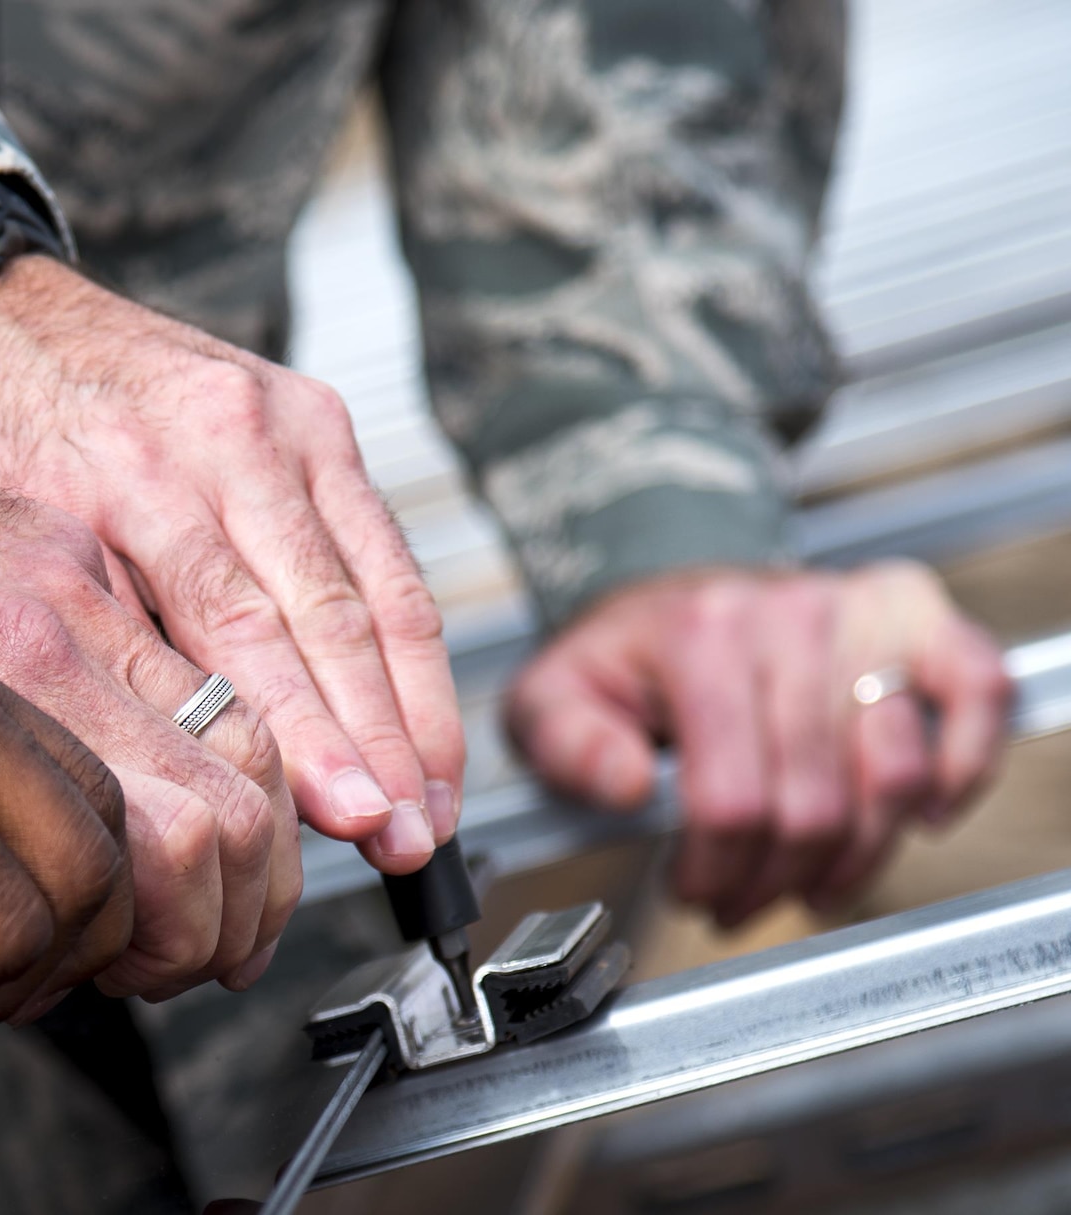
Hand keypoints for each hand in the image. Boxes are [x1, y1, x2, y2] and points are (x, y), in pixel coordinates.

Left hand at [0, 255, 465, 873]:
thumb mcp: (1, 539)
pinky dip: (407, 635)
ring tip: (432, 807)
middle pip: (327, 614)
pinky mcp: (309, 410)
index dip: (308, 736)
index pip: (243, 627)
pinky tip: (422, 714)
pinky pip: (377, 539)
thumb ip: (100, 637)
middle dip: (378, 741)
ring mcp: (280, 415)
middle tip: (408, 841)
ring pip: (374, 582)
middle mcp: (223, 436)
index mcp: (135, 473)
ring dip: (413, 706)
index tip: (350, 820)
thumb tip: (187, 764)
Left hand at [504, 562, 1011, 924]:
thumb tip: (626, 786)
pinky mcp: (916, 615)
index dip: (715, 868)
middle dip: (772, 878)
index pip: (732, 798)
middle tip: (741, 897)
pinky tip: (922, 816)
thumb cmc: (621, 658)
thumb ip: (566, 746)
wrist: (665, 592)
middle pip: (812, 805)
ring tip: (807, 881)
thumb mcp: (551, 699)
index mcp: (701, 634)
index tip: (692, 888)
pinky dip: (964, 767)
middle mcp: (791, 616)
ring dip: (854, 856)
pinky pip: (977, 694)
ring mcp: (861, 613)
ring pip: (894, 778)